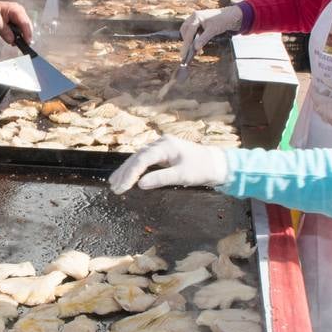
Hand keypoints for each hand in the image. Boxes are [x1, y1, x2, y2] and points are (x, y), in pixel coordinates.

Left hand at [0, 0, 33, 44]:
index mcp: (15, 9)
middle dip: (24, 36)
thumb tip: (12, 40)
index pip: (25, 22)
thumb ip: (4, 31)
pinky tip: (12, 40)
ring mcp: (17, 17)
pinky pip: (19, 30)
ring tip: (13, 43)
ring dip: (20, 37)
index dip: (27, 33)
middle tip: (19, 45)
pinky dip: (16, 36)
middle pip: (27, 26)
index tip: (27, 43)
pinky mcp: (15, 22)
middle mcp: (19, 12)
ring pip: (23, 29)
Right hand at [108, 136, 228, 193]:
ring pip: (139, 158)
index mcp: (165, 146)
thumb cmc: (202, 169)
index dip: (130, 174)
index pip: (142, 160)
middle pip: (137, 157)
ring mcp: (162, 147)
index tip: (122, 187)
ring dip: (127, 170)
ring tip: (114, 183)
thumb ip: (161, 178)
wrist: (218, 163)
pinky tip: (128, 176)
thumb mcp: (183, 176)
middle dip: (124, 172)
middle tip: (114, 187)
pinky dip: (135, 168)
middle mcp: (161, 143)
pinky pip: (145, 160)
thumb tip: (140, 184)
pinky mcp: (164, 153)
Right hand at [178, 4, 242, 60]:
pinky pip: (192, 32)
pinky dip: (194, 39)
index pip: (188, 32)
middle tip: (189, 54)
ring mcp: (195, 19)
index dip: (186, 44)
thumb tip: (195, 48)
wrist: (230, 16)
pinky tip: (198, 45)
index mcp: (196, 17)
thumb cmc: (222, 20)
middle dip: (186, 42)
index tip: (184, 55)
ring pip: (187, 32)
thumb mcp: (213, 31)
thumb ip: (203, 39)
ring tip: (197, 51)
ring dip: (190, 41)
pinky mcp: (198, 23)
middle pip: (185, 31)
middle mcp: (193, 17)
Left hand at [311, 80, 331, 133]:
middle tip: (327, 92)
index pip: (316, 98)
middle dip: (319, 98)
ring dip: (323, 106)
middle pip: (317, 106)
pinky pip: (329, 119)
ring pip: (322, 114)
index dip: (313, 91)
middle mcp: (330, 116)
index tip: (314, 86)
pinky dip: (329, 113)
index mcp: (331, 106)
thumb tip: (325, 80)